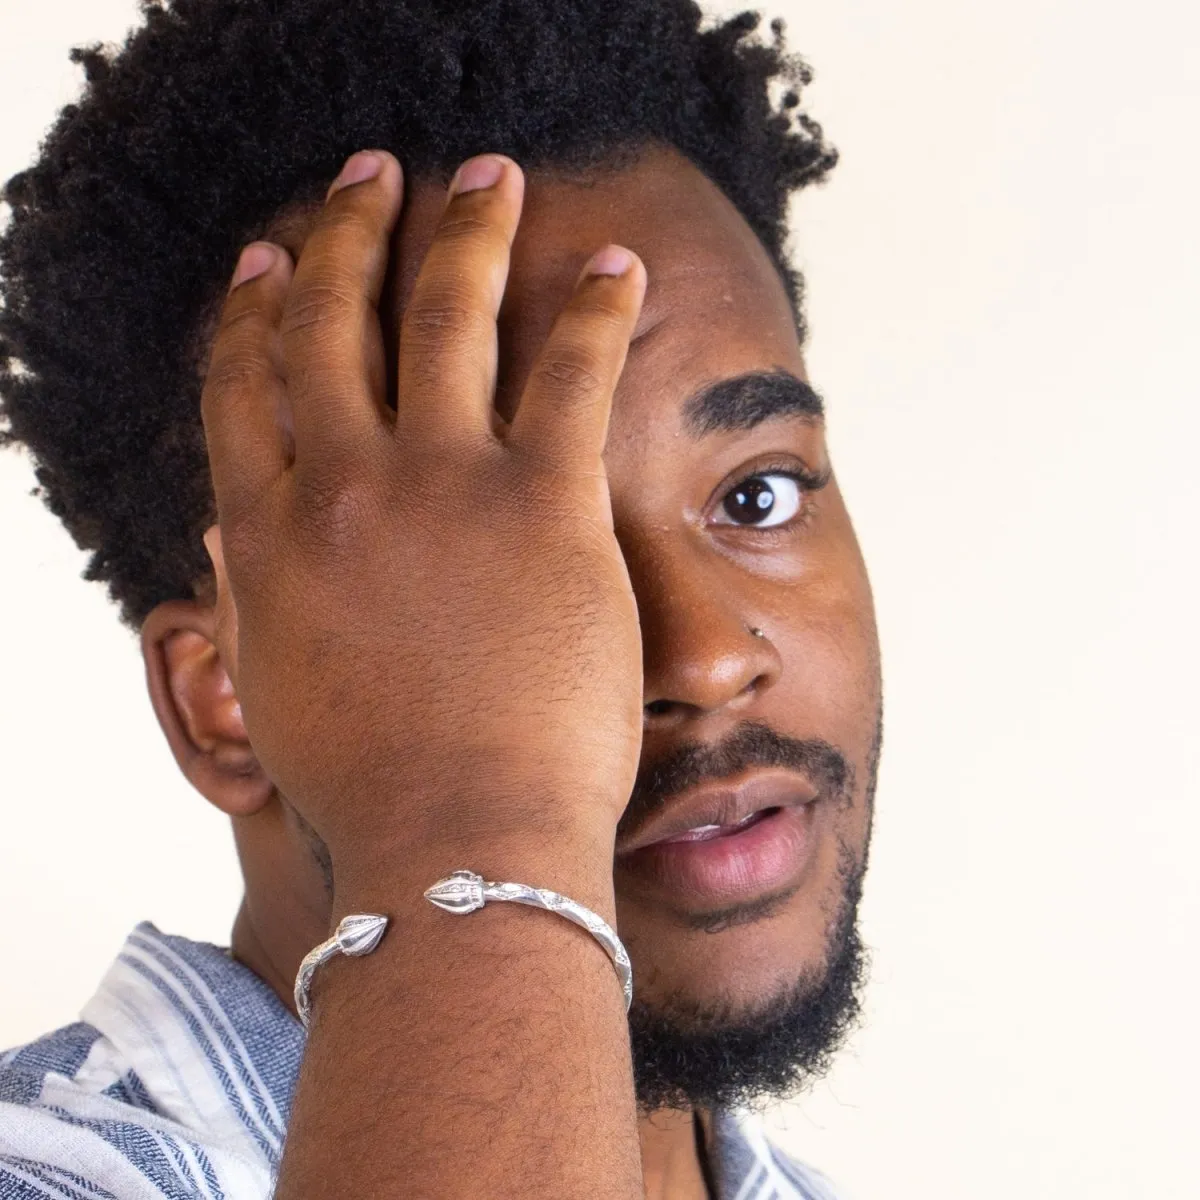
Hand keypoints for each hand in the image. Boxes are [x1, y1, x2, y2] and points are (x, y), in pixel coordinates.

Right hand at [200, 151, 646, 883]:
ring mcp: (445, 487)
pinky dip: (599, 309)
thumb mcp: (278, 691)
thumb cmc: (371, 792)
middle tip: (374, 176)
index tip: (268, 262)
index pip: (246, 388)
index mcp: (269, 538)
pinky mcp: (547, 504)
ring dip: (468, 229)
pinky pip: (574, 372)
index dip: (255, 312)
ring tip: (491, 175)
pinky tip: (620, 264)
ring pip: (447, 316)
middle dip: (349, 232)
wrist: (457, 843)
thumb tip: (226, 542)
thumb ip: (254, 600)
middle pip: (335, 322)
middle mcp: (343, 488)